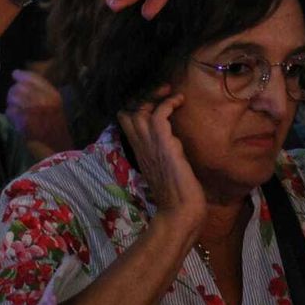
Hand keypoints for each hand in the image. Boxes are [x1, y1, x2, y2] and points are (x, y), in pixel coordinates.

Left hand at [6, 70, 72, 153]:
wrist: (56, 146)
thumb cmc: (54, 125)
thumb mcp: (53, 104)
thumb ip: (40, 90)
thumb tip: (18, 74)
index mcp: (53, 95)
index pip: (33, 77)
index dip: (21, 74)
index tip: (15, 74)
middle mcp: (43, 100)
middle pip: (19, 87)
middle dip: (14, 91)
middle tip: (15, 98)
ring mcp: (33, 111)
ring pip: (12, 98)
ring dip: (11, 103)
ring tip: (17, 109)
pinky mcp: (23, 122)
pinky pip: (10, 112)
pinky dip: (11, 115)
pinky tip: (16, 119)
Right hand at [117, 86, 205, 231]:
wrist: (179, 211)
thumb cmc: (177, 197)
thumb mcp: (164, 171)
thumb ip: (162, 156)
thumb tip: (172, 145)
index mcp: (139, 151)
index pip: (125, 121)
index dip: (135, 107)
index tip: (152, 103)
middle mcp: (140, 145)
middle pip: (128, 111)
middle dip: (144, 97)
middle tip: (162, 92)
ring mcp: (150, 144)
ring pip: (140, 109)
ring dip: (156, 96)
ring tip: (172, 93)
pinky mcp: (163, 143)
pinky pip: (159, 114)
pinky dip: (169, 103)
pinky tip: (179, 101)